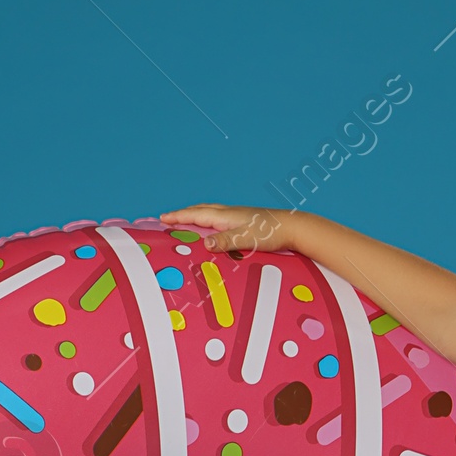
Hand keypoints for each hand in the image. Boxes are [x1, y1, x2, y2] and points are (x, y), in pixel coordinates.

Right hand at [159, 204, 300, 254]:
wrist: (292, 228)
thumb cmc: (270, 233)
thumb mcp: (245, 239)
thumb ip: (225, 242)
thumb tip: (206, 244)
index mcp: (225, 216)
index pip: (195, 215)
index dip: (178, 217)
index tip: (162, 218)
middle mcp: (229, 213)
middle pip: (200, 211)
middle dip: (182, 214)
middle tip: (168, 218)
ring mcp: (237, 215)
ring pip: (209, 213)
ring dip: (194, 215)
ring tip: (185, 220)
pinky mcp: (244, 221)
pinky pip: (218, 218)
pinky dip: (207, 221)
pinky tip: (212, 228)